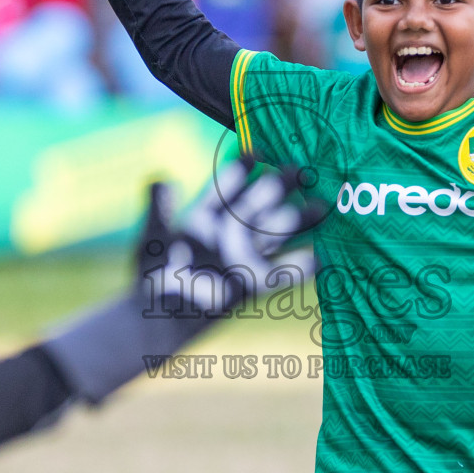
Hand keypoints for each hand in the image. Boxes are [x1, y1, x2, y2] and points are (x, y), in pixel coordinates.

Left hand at [136, 156, 321, 316]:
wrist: (158, 318)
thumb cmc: (152, 277)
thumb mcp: (153, 239)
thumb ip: (159, 209)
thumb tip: (162, 179)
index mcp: (205, 219)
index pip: (224, 189)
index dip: (239, 173)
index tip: (257, 154)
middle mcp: (227, 234)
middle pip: (257, 206)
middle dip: (278, 189)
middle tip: (301, 171)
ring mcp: (241, 258)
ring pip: (274, 234)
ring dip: (297, 221)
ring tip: (321, 205)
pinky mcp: (249, 286)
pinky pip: (278, 275)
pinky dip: (298, 269)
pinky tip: (319, 258)